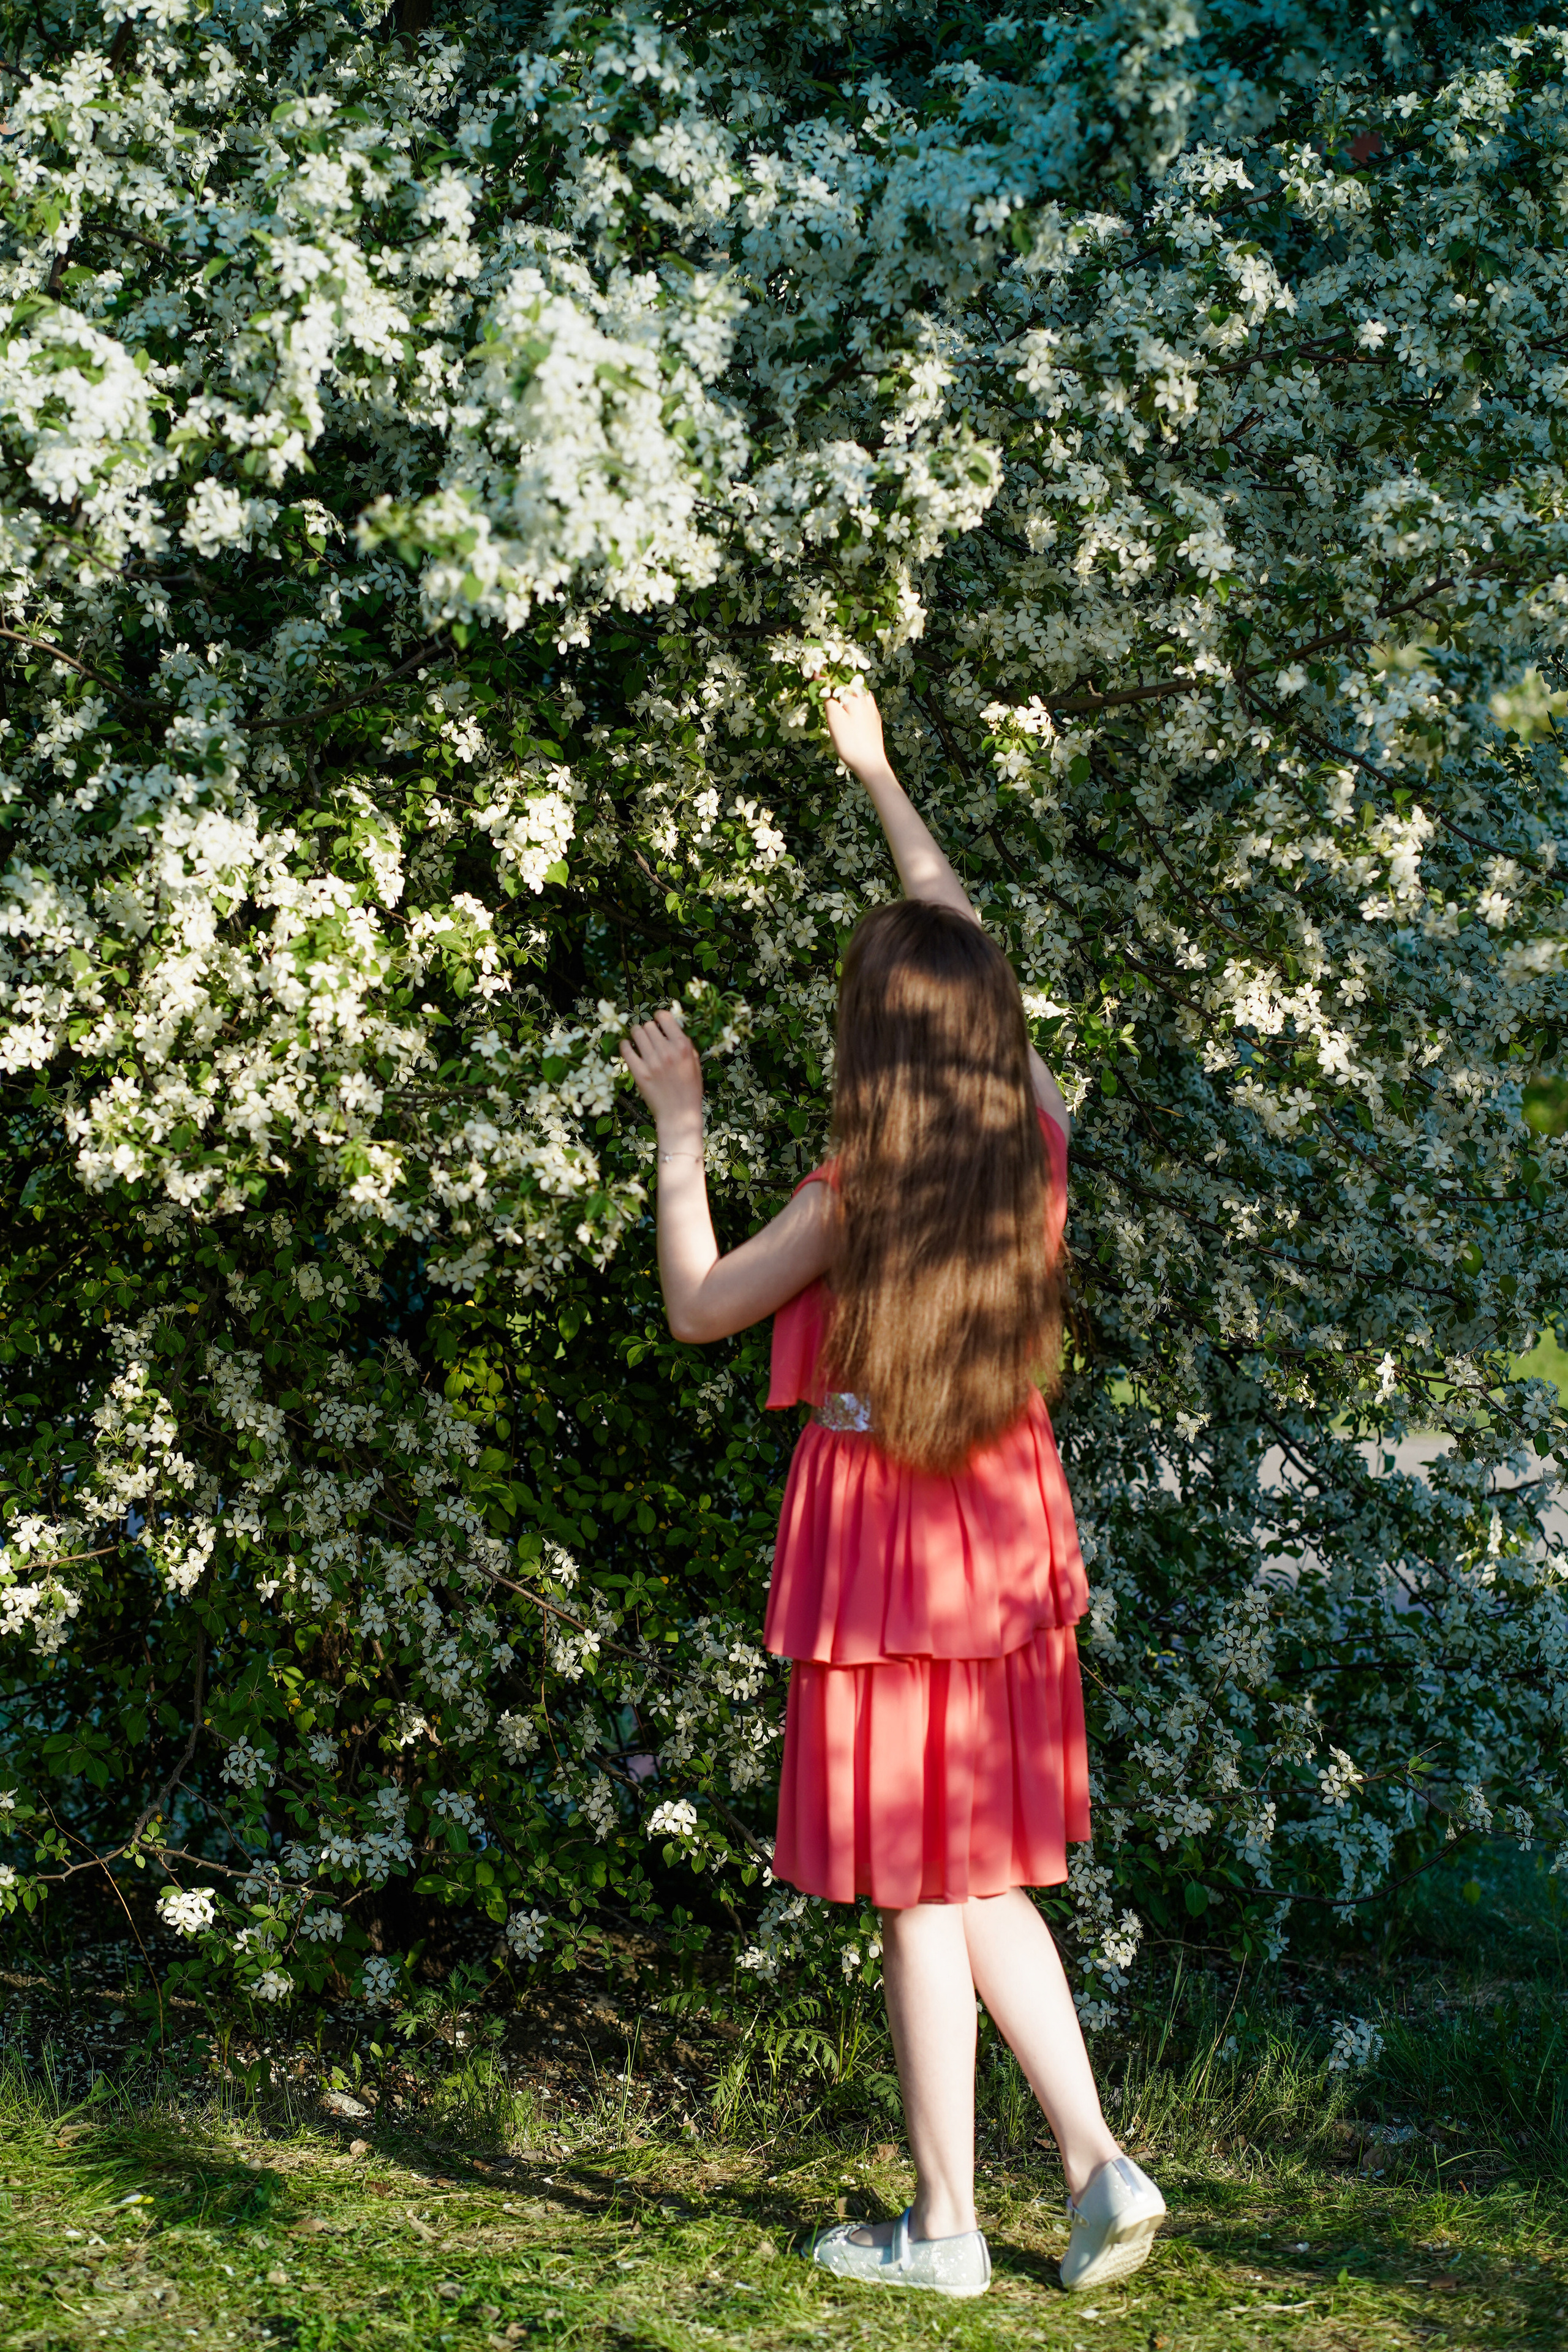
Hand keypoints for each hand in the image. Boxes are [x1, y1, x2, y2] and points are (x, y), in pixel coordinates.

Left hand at [619, 1008, 703, 1139]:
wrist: (679, 1114)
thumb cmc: (690, 1089)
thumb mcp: (694, 1064)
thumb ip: (685, 1045)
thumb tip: (671, 1028)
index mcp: (682, 1046)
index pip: (664, 1017)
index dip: (659, 1017)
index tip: (657, 1021)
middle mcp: (666, 1051)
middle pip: (648, 1025)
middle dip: (647, 1028)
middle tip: (648, 1036)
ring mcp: (651, 1062)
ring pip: (636, 1033)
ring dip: (636, 1034)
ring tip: (637, 1040)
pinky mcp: (639, 1072)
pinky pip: (626, 1049)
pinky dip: (625, 1045)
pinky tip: (628, 1047)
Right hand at [823, 682, 891, 779]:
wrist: (870, 763)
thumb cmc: (850, 742)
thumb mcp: (834, 718)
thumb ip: (828, 696)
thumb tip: (820, 678)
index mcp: (856, 694)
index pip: (837, 676)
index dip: (824, 675)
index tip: (812, 675)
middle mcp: (866, 697)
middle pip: (847, 682)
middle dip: (834, 683)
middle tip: (819, 685)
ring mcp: (872, 707)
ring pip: (854, 693)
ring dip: (843, 692)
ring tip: (831, 697)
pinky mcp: (873, 718)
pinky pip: (860, 703)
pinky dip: (850, 702)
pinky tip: (845, 709)